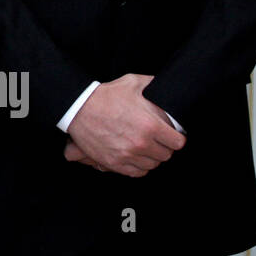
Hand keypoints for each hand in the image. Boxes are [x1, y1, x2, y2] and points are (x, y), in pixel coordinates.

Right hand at [66, 73, 184, 177]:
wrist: (78, 108)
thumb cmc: (105, 96)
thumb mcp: (132, 83)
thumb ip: (153, 84)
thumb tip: (167, 85)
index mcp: (150, 125)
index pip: (178, 143)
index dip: (176, 138)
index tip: (171, 135)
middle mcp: (141, 143)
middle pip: (166, 155)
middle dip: (163, 147)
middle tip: (156, 139)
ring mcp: (127, 155)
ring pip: (152, 165)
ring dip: (151, 156)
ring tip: (144, 146)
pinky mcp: (114, 163)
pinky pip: (137, 173)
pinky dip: (139, 166)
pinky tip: (135, 156)